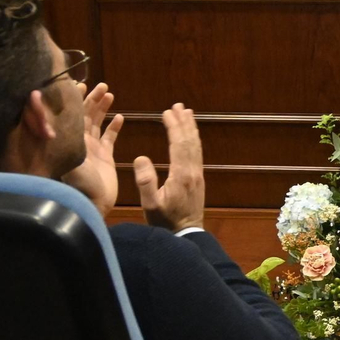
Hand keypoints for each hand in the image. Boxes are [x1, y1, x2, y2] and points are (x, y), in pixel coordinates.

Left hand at [62, 82, 122, 213]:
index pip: (70, 115)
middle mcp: (79, 142)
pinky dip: (115, 127)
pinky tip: (120, 117)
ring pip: (97, 123)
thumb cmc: (79, 185)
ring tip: (110, 94)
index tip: (80, 84)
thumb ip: (65, 142)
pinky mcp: (106, 157)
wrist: (93, 205)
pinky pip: (110, 138)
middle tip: (101, 85)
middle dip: (91, 99)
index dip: (74, 100)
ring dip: (103, 108)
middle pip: (84, 115)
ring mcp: (92, 149)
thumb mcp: (69, 161)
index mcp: (69, 141)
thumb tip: (52, 118)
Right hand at [132, 104, 205, 231]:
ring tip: (187, 113)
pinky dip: (194, 140)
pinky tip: (191, 136)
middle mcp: (193, 171)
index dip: (174, 126)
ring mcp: (198, 175)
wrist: (186, 234)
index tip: (167, 112)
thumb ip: (145, 181)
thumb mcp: (150, 204)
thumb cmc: (165, 221)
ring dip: (191, 128)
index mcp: (181, 174)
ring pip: (196, 146)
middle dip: (184, 122)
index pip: (179, 144)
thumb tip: (141, 157)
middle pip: (190, 141)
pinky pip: (198, 154)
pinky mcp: (198, 179)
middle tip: (179, 106)